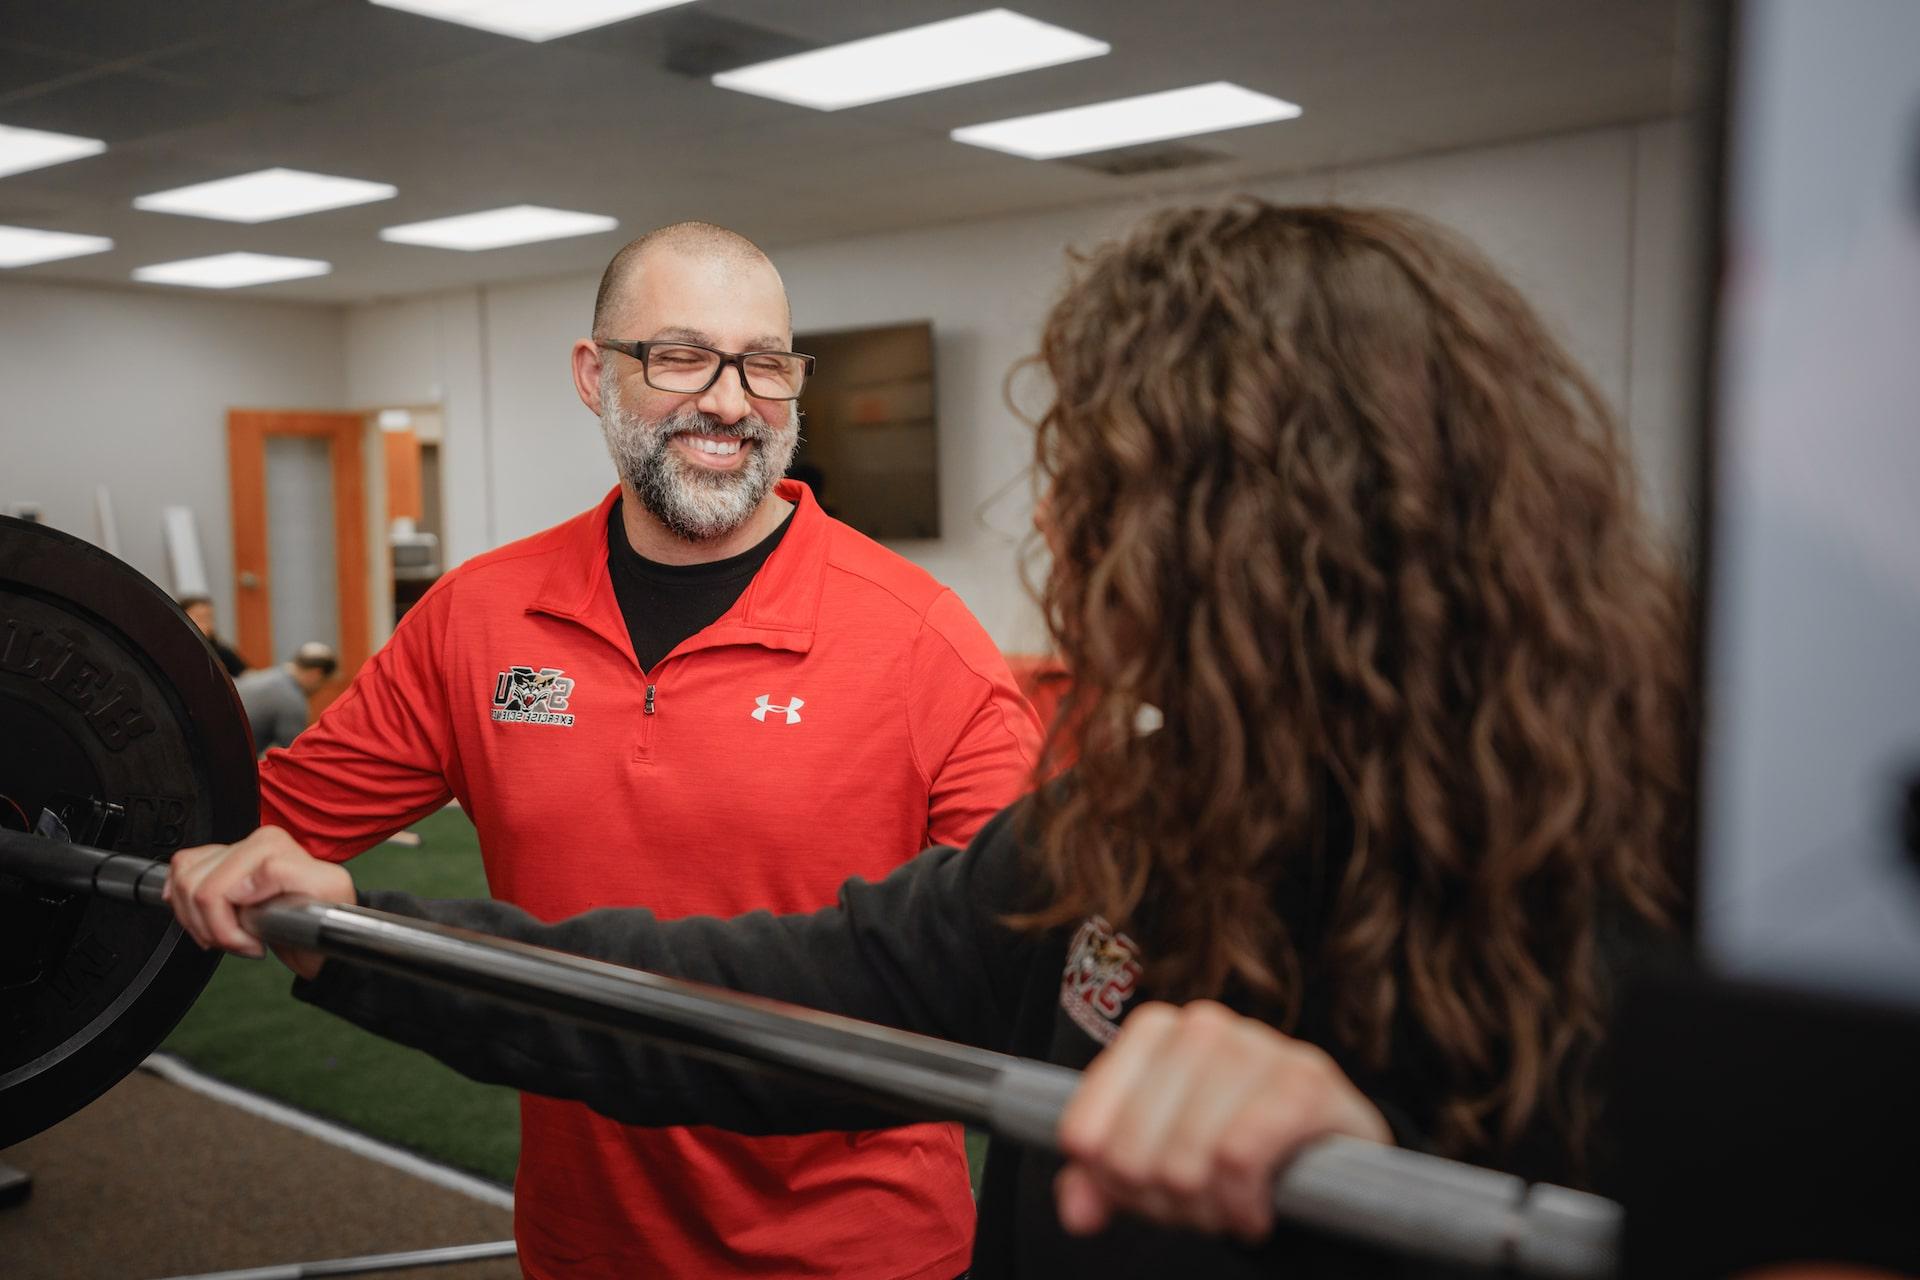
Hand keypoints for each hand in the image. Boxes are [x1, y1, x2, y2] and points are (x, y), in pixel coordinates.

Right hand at [162, 825, 354, 978]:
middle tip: (242, 943)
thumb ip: (284, 875)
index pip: (214, 891)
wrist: (321, 927)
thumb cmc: (326, 912)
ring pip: (180, 886)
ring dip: (199, 923)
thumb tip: (239, 884)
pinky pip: (176, 877)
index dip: (228, 930)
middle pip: (194, 891)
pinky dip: (186, 908)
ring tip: (231, 934)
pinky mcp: (214, 864)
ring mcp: (229, 852)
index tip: (254, 945)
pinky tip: (211, 919)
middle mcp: (248, 843)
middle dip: (214, 930)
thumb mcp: (326, 890)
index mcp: (270, 844)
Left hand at [1055, 1000, 1392, 1242]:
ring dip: (1205, 1209)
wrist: (1327, 1150)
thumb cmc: (1228, 1144)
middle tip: (1195, 1210)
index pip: (1086, 1132)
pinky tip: (1255, 1211)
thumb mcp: (1155, 1161)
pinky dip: (1242, 1204)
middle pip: (1132, 1152)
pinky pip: (1240, 1157)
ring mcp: (1257, 1045)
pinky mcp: (1306, 1079)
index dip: (1110, 1184)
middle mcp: (1200, 1026)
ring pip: (1186, 1158)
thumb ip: (1103, 1180)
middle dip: (1161, 1201)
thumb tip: (1076, 1212)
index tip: (1144, 1196)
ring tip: (1226, 1211)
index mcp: (1151, 1032)